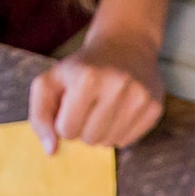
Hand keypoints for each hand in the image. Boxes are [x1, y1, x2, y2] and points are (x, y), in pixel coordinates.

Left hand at [28, 30, 164, 152]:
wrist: (125, 45)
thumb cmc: (82, 67)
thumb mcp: (50, 81)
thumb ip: (39, 115)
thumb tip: (51, 150)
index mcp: (86, 78)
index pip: (66, 130)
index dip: (65, 122)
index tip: (71, 107)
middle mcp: (116, 86)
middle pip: (89, 139)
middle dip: (84, 128)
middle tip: (89, 107)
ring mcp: (139, 97)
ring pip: (110, 143)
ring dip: (101, 132)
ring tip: (104, 109)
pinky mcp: (155, 107)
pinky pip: (129, 141)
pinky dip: (120, 132)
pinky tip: (120, 111)